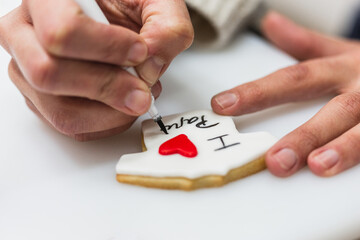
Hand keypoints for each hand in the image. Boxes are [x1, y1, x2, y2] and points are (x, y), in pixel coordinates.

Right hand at [0, 0, 192, 140]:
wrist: (116, 21)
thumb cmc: (126, 5)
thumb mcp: (156, 2)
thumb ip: (166, 27)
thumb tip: (151, 66)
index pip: (63, 31)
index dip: (106, 49)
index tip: (139, 52)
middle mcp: (27, 33)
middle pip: (50, 74)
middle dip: (107, 88)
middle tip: (141, 89)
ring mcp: (29, 70)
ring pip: (60, 110)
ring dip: (110, 113)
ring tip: (137, 96)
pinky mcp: (42, 98)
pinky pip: (71, 126)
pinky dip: (106, 124)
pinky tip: (123, 106)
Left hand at [211, 12, 359, 176]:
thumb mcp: (342, 51)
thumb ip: (305, 43)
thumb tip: (270, 22)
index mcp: (342, 69)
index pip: (293, 79)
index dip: (257, 92)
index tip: (224, 104)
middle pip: (333, 110)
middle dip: (304, 135)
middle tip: (275, 159)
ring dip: (343, 149)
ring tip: (318, 167)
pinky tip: (345, 176)